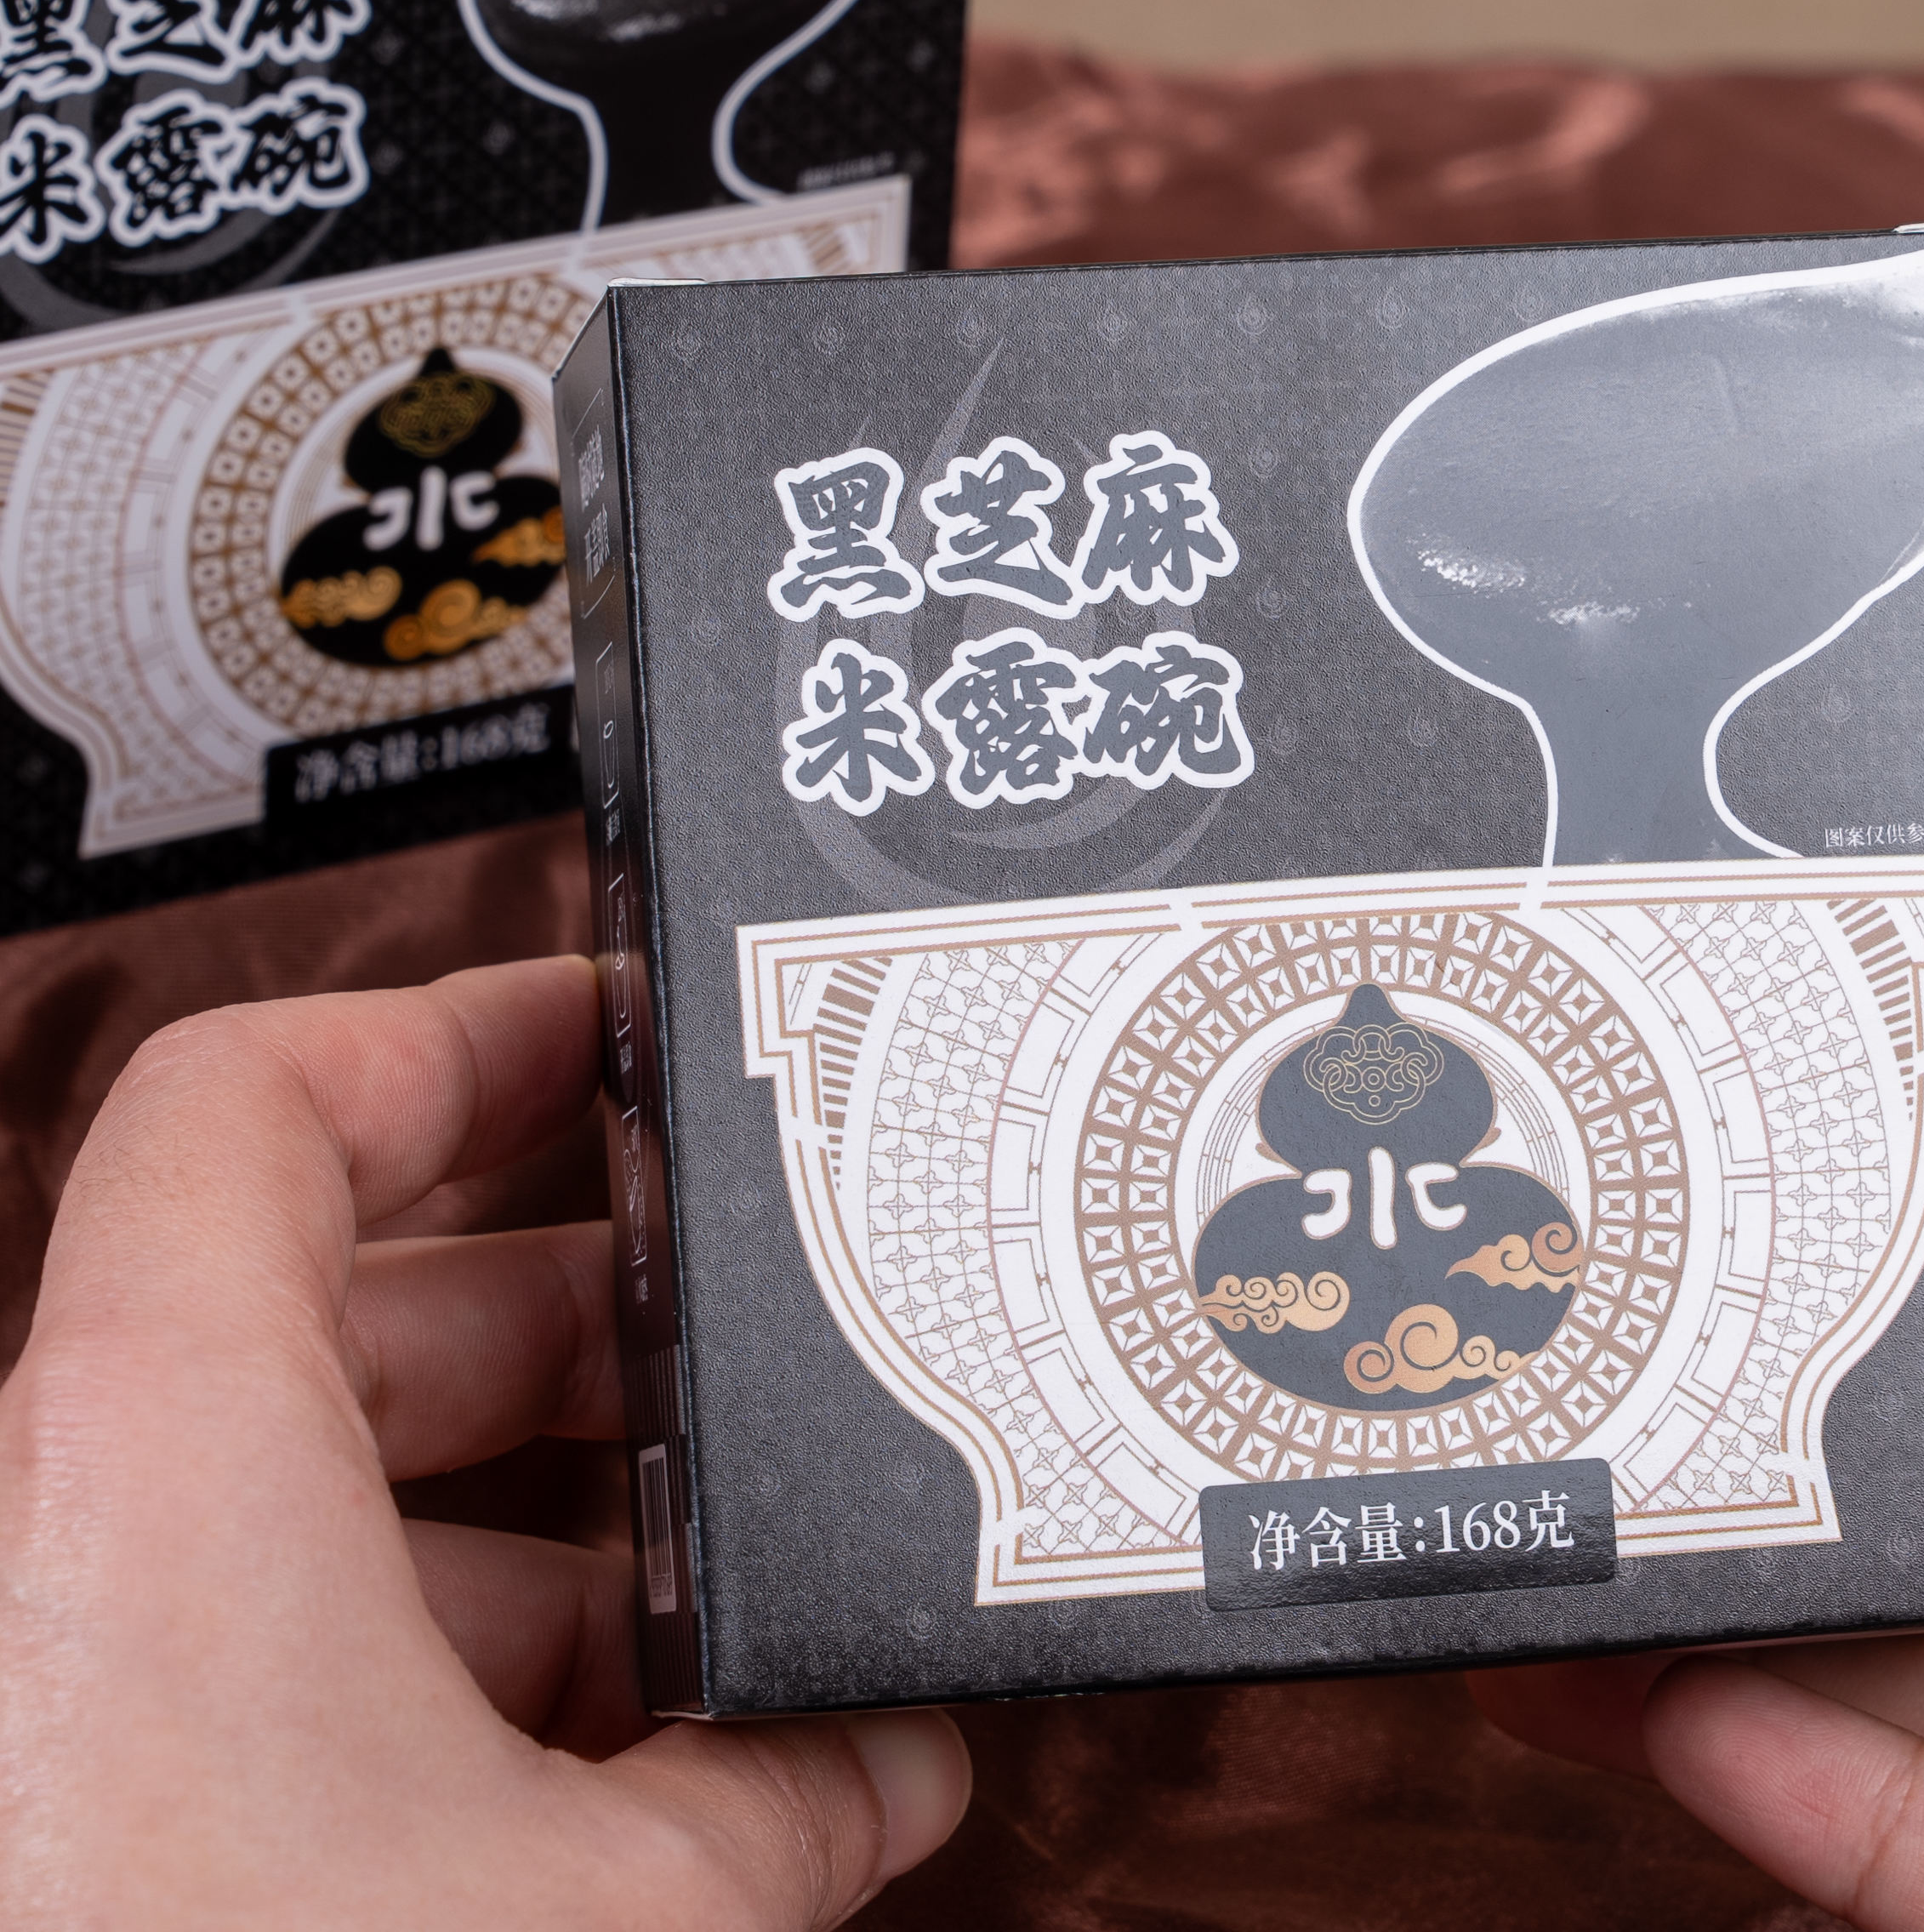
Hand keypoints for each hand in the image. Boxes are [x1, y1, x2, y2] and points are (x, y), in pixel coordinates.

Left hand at [0, 959, 970, 1926]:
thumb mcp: (612, 1912)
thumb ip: (791, 1804)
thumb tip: (896, 1761)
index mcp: (161, 1451)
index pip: (267, 1097)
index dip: (464, 1026)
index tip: (618, 1031)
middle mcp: (75, 1531)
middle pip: (342, 1312)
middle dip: (586, 1343)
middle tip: (751, 1354)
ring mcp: (74, 1667)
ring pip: (312, 1505)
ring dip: (532, 1547)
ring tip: (722, 1619)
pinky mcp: (95, 1794)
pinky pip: (268, 1658)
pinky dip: (444, 1686)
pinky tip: (630, 1785)